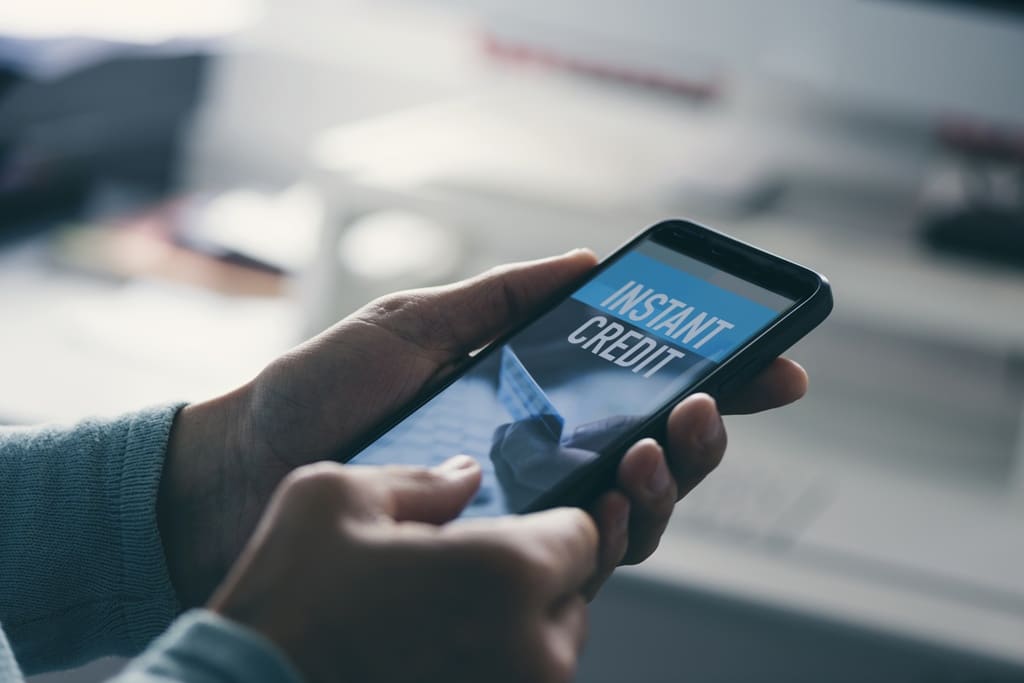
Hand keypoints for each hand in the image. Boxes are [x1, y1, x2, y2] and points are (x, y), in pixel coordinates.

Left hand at [159, 249, 806, 605]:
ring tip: (659, 440)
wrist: (240, 472)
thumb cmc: (318, 394)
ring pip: (633, 512)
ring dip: (669, 478)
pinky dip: (617, 529)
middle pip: (652, 455)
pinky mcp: (491, 560)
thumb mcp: (411, 324)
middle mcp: (536, 460)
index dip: (709, 378)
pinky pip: (578, 557)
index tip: (772, 362)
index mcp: (526, 399)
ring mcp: (517, 515)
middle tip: (705, 404)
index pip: (635, 389)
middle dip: (702, 431)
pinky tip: (621, 496)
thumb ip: (500, 297)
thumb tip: (588, 262)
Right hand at [209, 457, 596, 682]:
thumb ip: (419, 479)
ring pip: (550, 646)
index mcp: (507, 575)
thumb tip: (464, 476)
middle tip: (473, 566)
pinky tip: (432, 648)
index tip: (524, 519)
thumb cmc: (285, 606)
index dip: (552, 518)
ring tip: (444, 611)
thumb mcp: (333, 499)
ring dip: (516, 624)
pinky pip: (516, 682)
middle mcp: (533, 651)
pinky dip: (492, 662)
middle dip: (535, 573)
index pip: (583, 533)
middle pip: (574, 592)